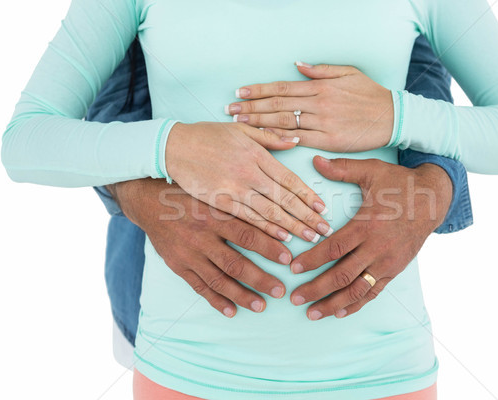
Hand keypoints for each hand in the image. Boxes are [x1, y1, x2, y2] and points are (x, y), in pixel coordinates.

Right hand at [107, 178, 292, 316]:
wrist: (148, 201)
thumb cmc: (190, 193)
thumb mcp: (214, 192)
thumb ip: (240, 203)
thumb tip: (274, 213)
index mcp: (214, 215)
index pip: (246, 235)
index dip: (269, 247)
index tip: (288, 258)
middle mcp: (201, 237)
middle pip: (235, 263)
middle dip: (260, 279)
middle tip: (280, 290)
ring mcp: (188, 254)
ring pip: (218, 280)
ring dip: (241, 295)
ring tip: (261, 306)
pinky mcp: (178, 266)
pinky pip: (199, 287)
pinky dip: (215, 300)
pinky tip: (231, 311)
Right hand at [165, 121, 330, 242]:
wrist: (173, 147)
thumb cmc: (207, 136)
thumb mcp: (241, 130)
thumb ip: (270, 137)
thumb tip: (295, 141)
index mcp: (256, 154)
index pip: (289, 178)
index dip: (308, 195)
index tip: (323, 208)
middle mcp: (249, 172)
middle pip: (284, 198)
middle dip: (307, 216)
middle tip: (324, 230)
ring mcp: (234, 189)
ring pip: (269, 212)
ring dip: (292, 227)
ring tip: (310, 238)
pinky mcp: (219, 202)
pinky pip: (247, 219)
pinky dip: (266, 230)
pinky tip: (281, 239)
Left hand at [226, 62, 393, 151]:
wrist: (392, 116)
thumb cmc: (370, 94)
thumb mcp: (348, 73)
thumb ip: (321, 69)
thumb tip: (297, 64)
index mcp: (320, 86)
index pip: (281, 88)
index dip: (258, 90)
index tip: (240, 93)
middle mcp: (318, 103)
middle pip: (277, 105)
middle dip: (251, 108)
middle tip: (230, 111)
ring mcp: (323, 122)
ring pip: (284, 121)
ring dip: (259, 122)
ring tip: (239, 124)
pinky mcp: (329, 140)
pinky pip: (300, 138)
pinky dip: (281, 138)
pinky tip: (264, 138)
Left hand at [287, 157, 452, 319]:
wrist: (433, 200)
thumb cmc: (399, 184)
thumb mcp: (372, 171)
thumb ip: (342, 168)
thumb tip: (315, 160)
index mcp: (366, 225)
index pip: (333, 248)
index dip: (311, 260)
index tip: (292, 268)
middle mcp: (376, 248)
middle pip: (341, 275)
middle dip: (315, 289)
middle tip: (294, 298)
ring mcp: (387, 263)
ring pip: (357, 290)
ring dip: (333, 303)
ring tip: (312, 313)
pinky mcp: (394, 270)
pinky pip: (373, 292)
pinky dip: (356, 304)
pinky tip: (339, 312)